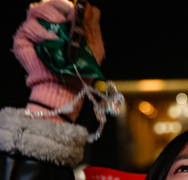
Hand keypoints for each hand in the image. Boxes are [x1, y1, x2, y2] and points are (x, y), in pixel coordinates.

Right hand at [13, 0, 103, 120]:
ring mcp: (33, 32)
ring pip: (37, 11)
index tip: (77, 13)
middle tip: (68, 18)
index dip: (68, 7)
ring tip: (61, 30)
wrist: (65, 89)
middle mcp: (46, 26)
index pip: (61, 7)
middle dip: (59, 8)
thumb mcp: (92, 47)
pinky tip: (53, 41)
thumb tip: (91, 9)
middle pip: (48, 5)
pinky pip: (29, 28)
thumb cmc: (79, 71)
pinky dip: (43, 33)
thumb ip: (91, 27)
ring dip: (51, 17)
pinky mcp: (22, 41)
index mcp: (62, 26)